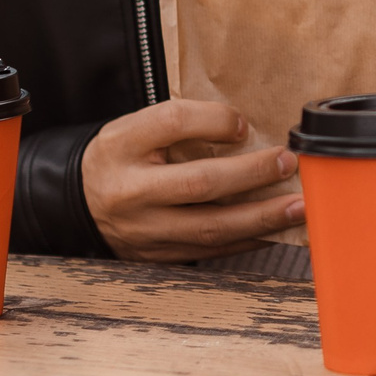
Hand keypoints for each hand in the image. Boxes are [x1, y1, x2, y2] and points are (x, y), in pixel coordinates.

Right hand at [81, 99, 302, 262]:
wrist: (76, 202)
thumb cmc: (122, 157)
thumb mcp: (137, 128)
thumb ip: (183, 124)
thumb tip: (244, 130)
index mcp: (122, 145)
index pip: (171, 122)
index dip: (214, 120)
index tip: (244, 125)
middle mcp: (131, 190)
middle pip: (198, 183)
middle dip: (252, 175)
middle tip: (289, 164)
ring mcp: (144, 230)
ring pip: (210, 227)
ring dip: (262, 218)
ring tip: (298, 207)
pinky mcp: (157, 256)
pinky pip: (209, 251)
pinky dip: (247, 241)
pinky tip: (275, 231)